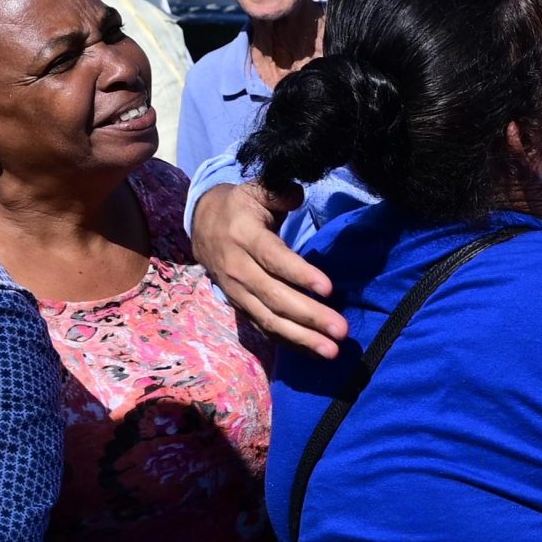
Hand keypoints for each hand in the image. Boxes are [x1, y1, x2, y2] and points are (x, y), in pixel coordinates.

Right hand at [193, 180, 347, 356]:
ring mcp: (236, 291)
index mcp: (243, 235)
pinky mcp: (239, 306)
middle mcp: (237, 268)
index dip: (299, 274)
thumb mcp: (255, 190)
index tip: (328, 288)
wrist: (201, 226)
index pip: (273, 258)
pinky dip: (288, 341)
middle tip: (341, 330)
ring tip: (331, 350)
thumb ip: (277, 191)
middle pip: (274, 297)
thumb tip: (296, 196)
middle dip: (309, 316)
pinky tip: (313, 350)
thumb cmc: (240, 207)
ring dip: (302, 338)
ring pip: (269, 319)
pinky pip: (263, 327)